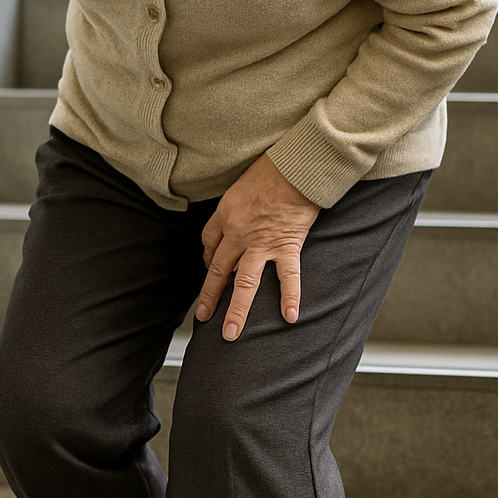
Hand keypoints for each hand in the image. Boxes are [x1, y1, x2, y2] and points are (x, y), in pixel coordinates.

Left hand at [196, 153, 320, 340]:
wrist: (294, 165)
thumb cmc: (270, 169)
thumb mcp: (240, 185)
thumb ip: (236, 206)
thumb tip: (238, 220)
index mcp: (224, 216)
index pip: (209, 244)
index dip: (209, 261)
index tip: (212, 269)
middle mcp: (237, 233)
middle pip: (218, 270)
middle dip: (210, 296)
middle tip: (203, 316)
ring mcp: (261, 242)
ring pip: (244, 282)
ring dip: (236, 310)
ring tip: (231, 332)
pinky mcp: (286, 244)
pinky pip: (287, 276)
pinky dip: (289, 297)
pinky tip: (290, 317)